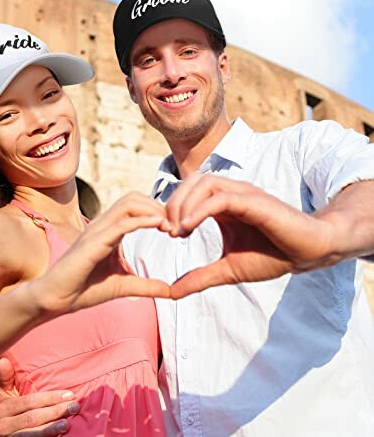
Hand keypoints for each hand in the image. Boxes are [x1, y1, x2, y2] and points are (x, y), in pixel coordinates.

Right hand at [0, 358, 79, 435]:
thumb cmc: (4, 412)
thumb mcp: (2, 395)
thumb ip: (5, 378)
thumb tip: (3, 359)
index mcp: (3, 408)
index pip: (30, 401)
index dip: (50, 398)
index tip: (69, 394)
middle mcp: (3, 425)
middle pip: (33, 417)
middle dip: (56, 412)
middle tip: (74, 406)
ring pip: (32, 434)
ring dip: (52, 429)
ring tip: (67, 423)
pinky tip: (58, 436)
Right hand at [30, 192, 170, 315]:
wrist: (55, 300)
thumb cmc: (83, 290)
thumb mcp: (123, 286)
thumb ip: (146, 285)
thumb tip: (171, 291)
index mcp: (108, 231)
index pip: (136, 207)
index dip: (157, 212)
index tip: (175, 229)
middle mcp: (102, 225)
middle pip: (134, 198)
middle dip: (157, 207)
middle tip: (175, 226)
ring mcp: (97, 230)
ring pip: (129, 204)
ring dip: (152, 211)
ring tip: (169, 227)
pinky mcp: (93, 241)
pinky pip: (121, 223)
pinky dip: (142, 221)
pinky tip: (158, 227)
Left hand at [165, 173, 336, 298]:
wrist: (308, 253)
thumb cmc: (272, 256)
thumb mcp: (228, 270)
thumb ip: (200, 277)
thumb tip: (172, 293)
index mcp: (222, 205)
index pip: (188, 193)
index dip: (171, 209)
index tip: (167, 234)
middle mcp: (231, 193)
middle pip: (191, 182)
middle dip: (173, 204)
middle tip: (169, 232)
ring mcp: (243, 194)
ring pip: (204, 183)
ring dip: (184, 204)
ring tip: (179, 231)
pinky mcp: (254, 201)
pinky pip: (221, 197)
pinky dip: (201, 209)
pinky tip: (189, 227)